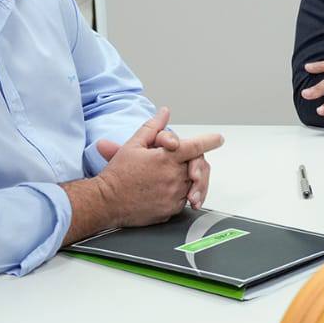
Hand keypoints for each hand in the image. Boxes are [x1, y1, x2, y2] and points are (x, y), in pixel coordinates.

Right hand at [96, 115, 223, 209]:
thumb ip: (152, 128)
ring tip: (173, 176)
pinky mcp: (171, 210)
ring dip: (189, 179)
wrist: (106, 202)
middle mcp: (173, 177)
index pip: (195, 147)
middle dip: (197, 163)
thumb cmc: (117, 174)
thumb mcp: (133, 145)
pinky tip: (167, 190)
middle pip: (198, 167)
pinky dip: (181, 193)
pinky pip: (185, 199)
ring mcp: (174, 195)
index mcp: (166, 158)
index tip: (218, 139)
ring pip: (193, 184)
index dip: (209, 141)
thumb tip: (164, 112)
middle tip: (191, 162)